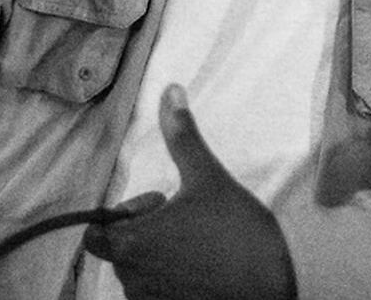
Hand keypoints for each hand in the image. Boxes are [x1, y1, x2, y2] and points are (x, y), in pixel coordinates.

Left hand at [82, 85, 298, 299]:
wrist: (274, 285)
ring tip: (199, 243)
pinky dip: (172, 279)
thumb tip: (170, 91)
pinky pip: (158, 294)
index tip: (160, 202)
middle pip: (120, 249)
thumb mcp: (207, 175)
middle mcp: (133, 280)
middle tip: (185, 219)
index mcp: (133, 243)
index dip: (122, 214)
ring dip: (159, 255)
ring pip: (139, 273)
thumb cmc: (236, 230)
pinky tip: (204, 268)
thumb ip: (182, 134)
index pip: (96, 231)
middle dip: (146, 230)